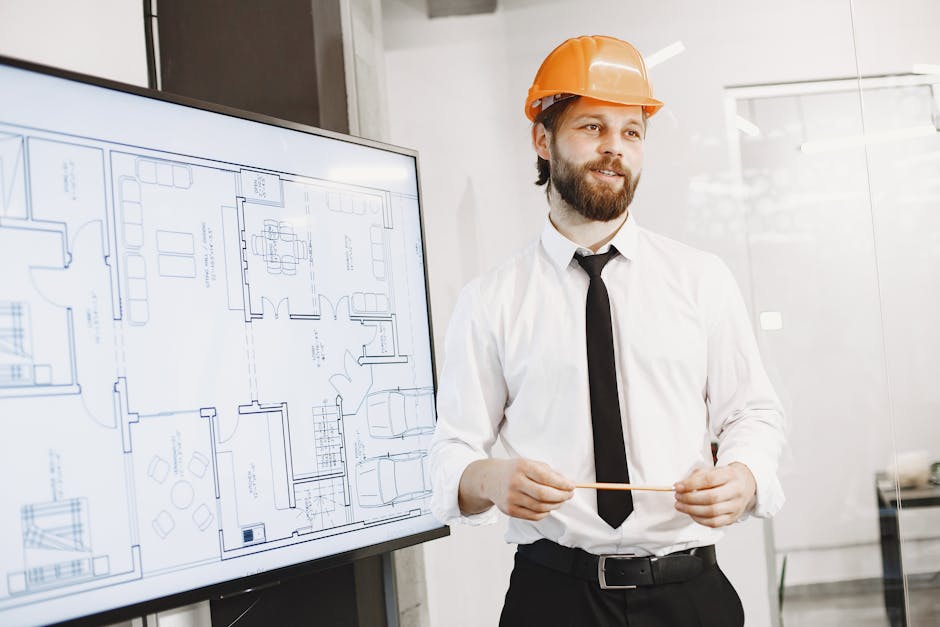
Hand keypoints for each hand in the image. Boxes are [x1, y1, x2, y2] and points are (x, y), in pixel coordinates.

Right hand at [458, 458, 574, 520]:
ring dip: (555, 505)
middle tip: (569, 495)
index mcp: (521, 467)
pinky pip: (533, 516)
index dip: (562, 484)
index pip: (546, 477)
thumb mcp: (528, 463)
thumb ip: (547, 472)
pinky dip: (545, 513)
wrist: (489, 479)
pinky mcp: (509, 510)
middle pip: (544, 495)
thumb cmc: (513, 470)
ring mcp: (511, 498)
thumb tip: (566, 483)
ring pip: (540, 507)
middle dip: (561, 496)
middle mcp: (514, 482)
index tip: (572, 486)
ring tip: (559, 501)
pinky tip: (547, 507)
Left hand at [673, 462, 755, 527]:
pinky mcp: (733, 518)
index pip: (709, 480)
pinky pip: (714, 523)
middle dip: (690, 499)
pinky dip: (699, 520)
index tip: (678, 486)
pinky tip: (691, 513)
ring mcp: (736, 506)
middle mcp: (736, 491)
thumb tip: (681, 486)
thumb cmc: (724, 477)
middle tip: (678, 497)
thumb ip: (697, 476)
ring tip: (680, 505)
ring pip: (712, 512)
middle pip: (711, 498)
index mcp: (730, 475)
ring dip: (691, 510)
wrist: (744, 484)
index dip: (691, 484)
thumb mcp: (712, 470)